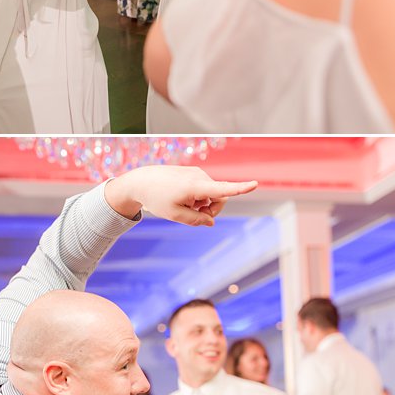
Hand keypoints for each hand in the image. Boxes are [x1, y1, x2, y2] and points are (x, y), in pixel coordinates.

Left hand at [107, 166, 257, 226]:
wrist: (139, 181)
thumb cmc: (155, 198)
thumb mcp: (174, 215)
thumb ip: (196, 220)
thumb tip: (210, 222)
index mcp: (195, 186)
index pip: (222, 189)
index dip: (240, 188)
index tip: (255, 184)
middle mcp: (199, 176)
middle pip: (220, 197)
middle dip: (212, 209)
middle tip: (195, 215)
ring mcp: (196, 172)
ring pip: (212, 193)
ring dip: (202, 203)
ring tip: (183, 203)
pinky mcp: (193, 172)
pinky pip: (204, 188)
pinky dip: (197, 196)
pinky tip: (182, 197)